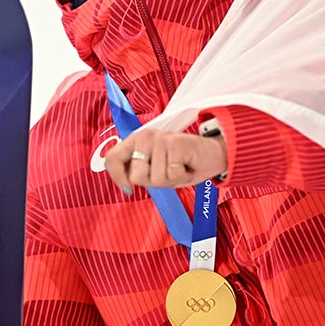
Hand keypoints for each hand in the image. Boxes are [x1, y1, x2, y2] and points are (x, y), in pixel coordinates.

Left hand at [104, 128, 226, 194]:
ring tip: (179, 167)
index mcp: (136, 141)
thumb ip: (139, 170)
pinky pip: (171, 175)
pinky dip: (181, 177)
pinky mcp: (174, 144)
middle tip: (168, 171)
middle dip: (154, 182)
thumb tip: (125, 182)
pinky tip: (186, 165)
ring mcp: (159, 139)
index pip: (112, 158)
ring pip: (155, 179)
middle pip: (136, 176)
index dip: (116, 177)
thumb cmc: (183, 163)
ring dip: (170, 180)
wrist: (212, 154)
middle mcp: (145, 137)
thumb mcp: (156, 168)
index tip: (128, 189)